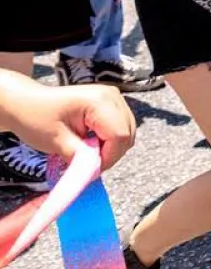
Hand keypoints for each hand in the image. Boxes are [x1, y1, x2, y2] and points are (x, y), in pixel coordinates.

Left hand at [1, 77, 135, 169]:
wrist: (26, 102)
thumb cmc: (36, 118)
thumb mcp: (56, 141)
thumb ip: (80, 157)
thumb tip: (95, 172)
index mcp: (100, 101)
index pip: (119, 135)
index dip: (108, 157)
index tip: (89, 172)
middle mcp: (112, 96)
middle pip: (127, 133)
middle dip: (110, 154)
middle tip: (87, 166)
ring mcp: (113, 97)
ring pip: (127, 131)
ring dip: (110, 148)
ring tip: (87, 154)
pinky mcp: (110, 102)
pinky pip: (120, 126)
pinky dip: (109, 140)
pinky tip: (91, 143)